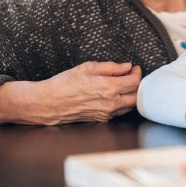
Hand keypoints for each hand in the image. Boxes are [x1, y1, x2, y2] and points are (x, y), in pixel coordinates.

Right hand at [0, 61, 141, 125]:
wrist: (48, 103)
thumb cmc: (64, 83)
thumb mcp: (88, 68)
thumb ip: (111, 67)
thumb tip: (127, 67)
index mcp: (108, 88)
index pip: (134, 82)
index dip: (137, 73)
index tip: (134, 67)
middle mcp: (110, 103)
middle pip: (136, 97)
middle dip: (137, 85)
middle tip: (132, 76)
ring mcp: (106, 113)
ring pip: (129, 106)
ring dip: (130, 95)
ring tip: (124, 84)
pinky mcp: (100, 119)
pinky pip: (118, 112)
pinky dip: (121, 102)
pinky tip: (114, 94)